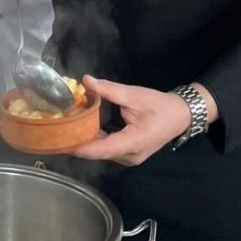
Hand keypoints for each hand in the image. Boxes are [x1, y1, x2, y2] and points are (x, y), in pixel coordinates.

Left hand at [71, 75, 192, 165]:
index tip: (59, 137)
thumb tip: (86, 81)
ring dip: (86, 139)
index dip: (78, 146)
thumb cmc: (160, 106)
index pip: (99, 149)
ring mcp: (129, 158)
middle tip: (59, 124)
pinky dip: (95, 139)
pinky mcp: (128, 154)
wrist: (181, 115)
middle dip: (78, 139)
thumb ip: (109, 90)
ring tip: (67, 124)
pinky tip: (84, 127)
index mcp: (132, 143)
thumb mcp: (134, 95)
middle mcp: (128, 157)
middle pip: (97, 152)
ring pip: (101, 152)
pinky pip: (107, 149)